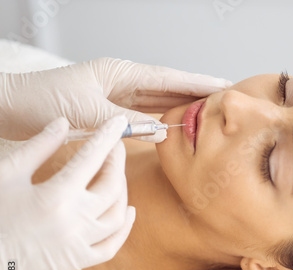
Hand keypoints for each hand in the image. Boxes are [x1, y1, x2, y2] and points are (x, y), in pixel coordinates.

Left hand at [0, 57, 231, 141]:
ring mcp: (117, 94)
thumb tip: (159, 129)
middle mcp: (122, 81)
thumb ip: (123, 121)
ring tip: (212, 105)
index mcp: (119, 73)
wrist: (12, 108)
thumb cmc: (41, 103)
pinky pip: (146, 111)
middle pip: (170, 85)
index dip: (198, 82)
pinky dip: (164, 115)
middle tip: (228, 94)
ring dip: (185, 101)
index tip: (225, 84)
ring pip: (160, 98)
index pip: (168, 78)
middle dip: (199, 89)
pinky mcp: (110, 109)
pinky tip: (177, 119)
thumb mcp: (85, 112)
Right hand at [0, 116, 134, 269]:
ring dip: (122, 192)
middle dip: (117, 162)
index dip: (107, 137)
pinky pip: (111, 246)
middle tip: (115, 147)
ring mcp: (78, 245)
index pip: (92, 158)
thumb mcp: (7, 173)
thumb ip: (39, 147)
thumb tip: (63, 123)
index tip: (119, 124)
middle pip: (111, 186)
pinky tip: (127, 212)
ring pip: (117, 215)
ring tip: (116, 174)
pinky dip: (124, 229)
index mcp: (56, 196)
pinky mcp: (76, 262)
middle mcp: (74, 221)